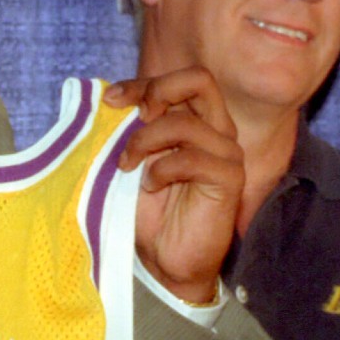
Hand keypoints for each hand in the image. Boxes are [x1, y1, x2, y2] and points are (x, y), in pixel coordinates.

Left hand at [104, 68, 242, 303]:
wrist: (163, 260)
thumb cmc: (147, 211)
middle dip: (158, 90)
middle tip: (133, 118)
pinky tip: (151, 186)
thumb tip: (110, 99)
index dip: (141, 84)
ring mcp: (226, 153)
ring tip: (129, 166)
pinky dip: (163, 169)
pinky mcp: (230, 178)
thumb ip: (129, 129)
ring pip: (187, 122)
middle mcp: (215, 130)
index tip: (109, 101)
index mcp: (194, 120)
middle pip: (200, 79)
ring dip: (146, 141)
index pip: (177, 81)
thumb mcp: (131, 160)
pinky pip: (194, 158)